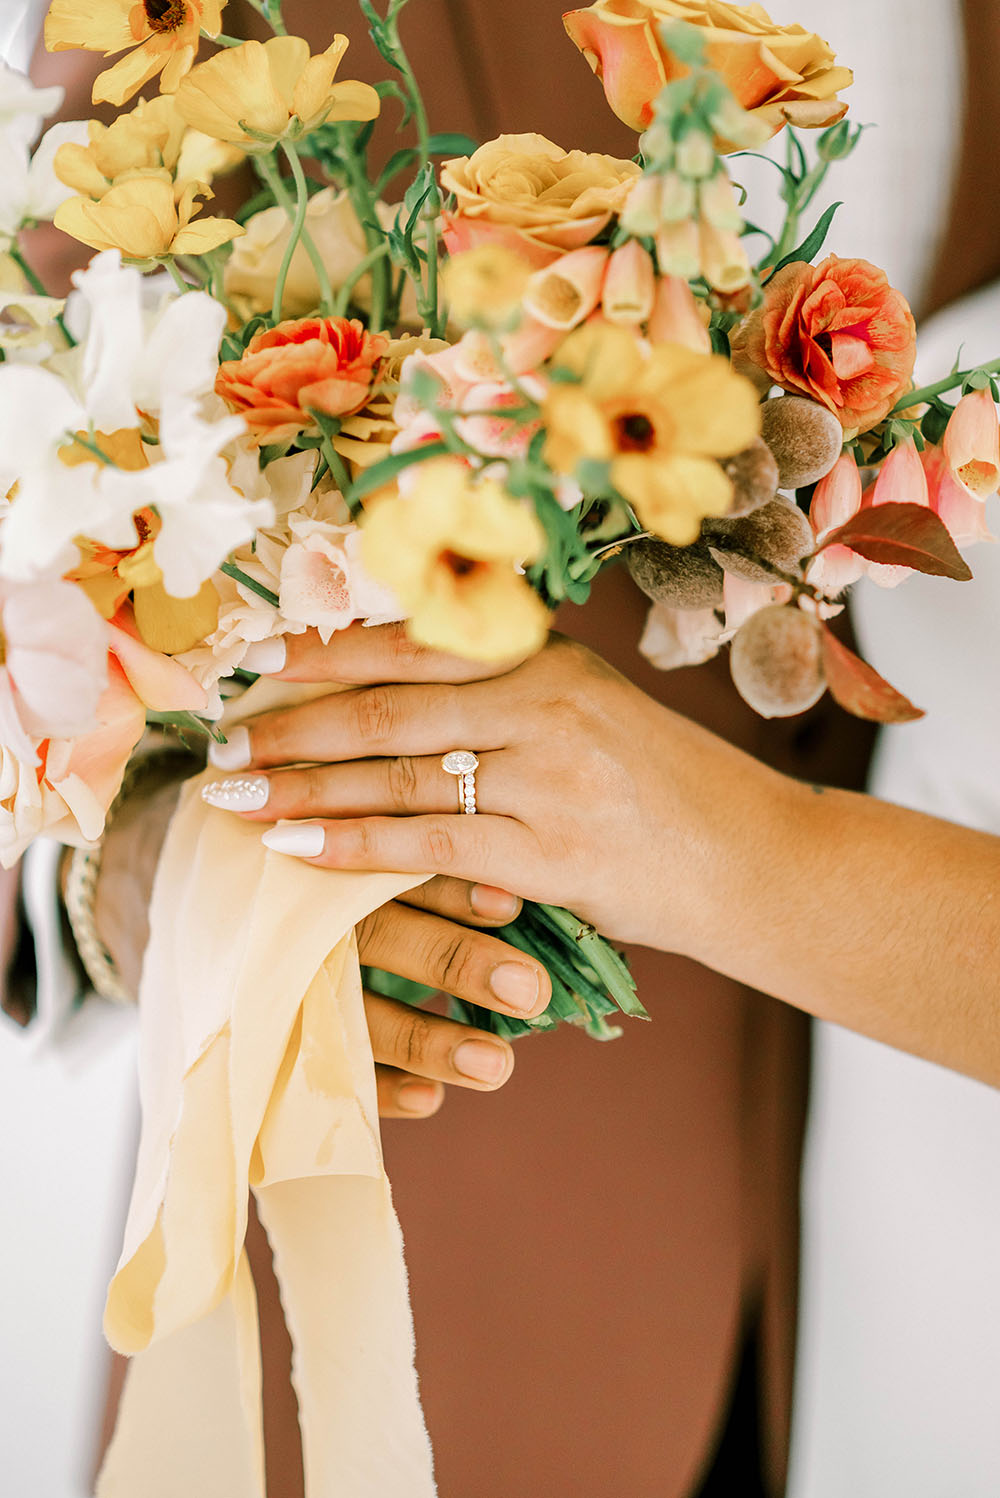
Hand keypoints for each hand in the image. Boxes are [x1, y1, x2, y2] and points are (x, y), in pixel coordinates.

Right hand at [90, 773, 550, 1118]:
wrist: (192, 883)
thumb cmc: (298, 843)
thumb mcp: (333, 815)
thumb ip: (400, 818)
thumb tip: (508, 844)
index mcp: (325, 852)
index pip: (394, 861)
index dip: (451, 882)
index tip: (512, 903)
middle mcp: (306, 915)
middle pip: (385, 937)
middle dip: (458, 962)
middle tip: (531, 989)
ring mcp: (289, 980)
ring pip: (362, 1014)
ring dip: (431, 1041)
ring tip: (500, 1067)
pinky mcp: (277, 1033)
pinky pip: (328, 1067)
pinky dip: (379, 1088)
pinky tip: (431, 1103)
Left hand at [201, 623, 780, 951]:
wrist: (755, 860)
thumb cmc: (665, 792)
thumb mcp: (592, 715)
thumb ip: (505, 701)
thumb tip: (391, 703)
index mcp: (549, 657)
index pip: (409, 646)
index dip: (320, 657)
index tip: (254, 669)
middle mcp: (546, 700)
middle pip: (386, 707)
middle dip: (290, 727)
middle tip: (221, 745)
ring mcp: (551, 774)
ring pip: (396, 773)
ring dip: (302, 786)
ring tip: (233, 799)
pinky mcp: (555, 849)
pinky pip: (427, 843)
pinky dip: (352, 843)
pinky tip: (295, 849)